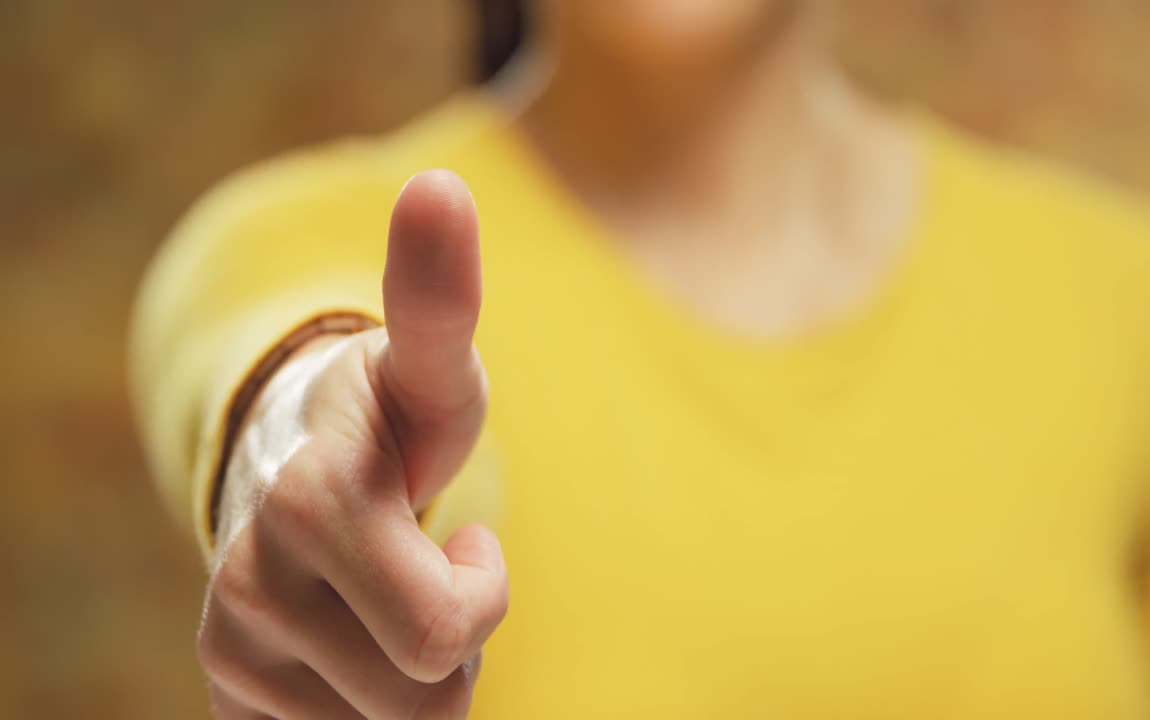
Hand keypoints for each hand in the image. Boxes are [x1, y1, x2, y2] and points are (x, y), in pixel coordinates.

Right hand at [197, 171, 505, 718]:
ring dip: (415, 673)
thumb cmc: (390, 419)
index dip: (479, 595)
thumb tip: (439, 185)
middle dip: (455, 642)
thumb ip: (442, 297)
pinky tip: (350, 635)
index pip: (447, 633)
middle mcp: (252, 584)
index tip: (465, 539)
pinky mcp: (228, 693)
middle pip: (429, 696)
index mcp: (313, 504)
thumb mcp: (435, 368)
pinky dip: (366, 702)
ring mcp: (232, 647)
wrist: (290, 463)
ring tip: (387, 593)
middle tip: (430, 567)